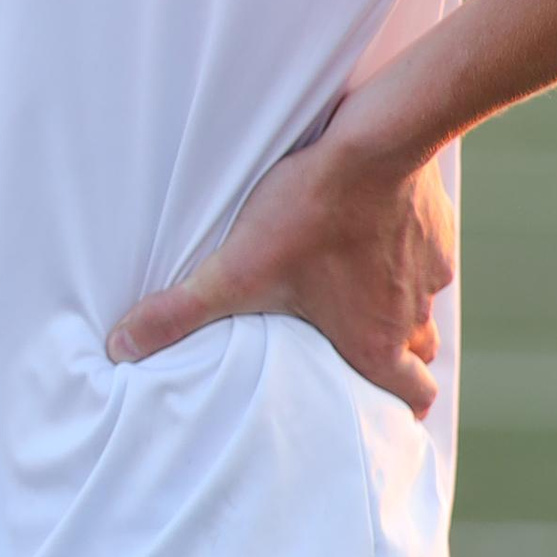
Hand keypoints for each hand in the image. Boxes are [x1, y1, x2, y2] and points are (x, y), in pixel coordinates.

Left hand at [106, 112, 455, 416]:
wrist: (377, 141)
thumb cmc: (311, 212)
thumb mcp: (235, 268)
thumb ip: (178, 311)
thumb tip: (120, 348)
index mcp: (374, 341)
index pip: (412, 398)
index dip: (400, 412)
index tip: (383, 415)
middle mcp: (411, 313)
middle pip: (423, 358)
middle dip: (400, 364)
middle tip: (367, 356)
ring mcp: (430, 269)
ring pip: (424, 306)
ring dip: (399, 307)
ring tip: (361, 294)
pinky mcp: (436, 226)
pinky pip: (428, 252)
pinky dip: (405, 253)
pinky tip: (374, 233)